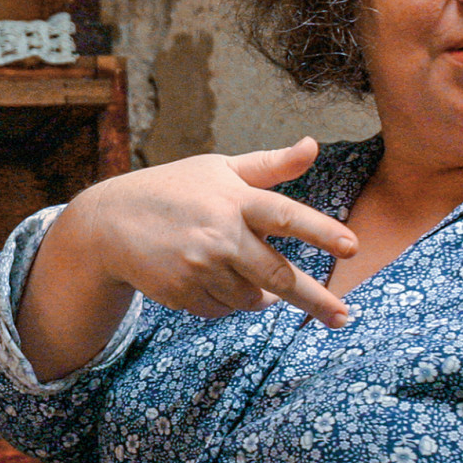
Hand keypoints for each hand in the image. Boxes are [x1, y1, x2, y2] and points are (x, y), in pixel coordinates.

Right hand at [73, 139, 355, 323]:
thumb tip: (314, 145)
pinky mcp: (182, 292)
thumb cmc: (173, 190)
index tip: (353, 247)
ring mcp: (199, 266)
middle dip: (315, 299)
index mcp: (234, 199)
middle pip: (279, 276)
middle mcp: (220, 234)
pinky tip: (207, 279)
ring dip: (257, 294)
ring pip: (250, 298)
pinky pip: (221, 309)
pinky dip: (224, 301)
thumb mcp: (219, 169)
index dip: (321, 232)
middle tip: (343, 316)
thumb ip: (270, 165)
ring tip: (238, 272)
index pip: (287, 216)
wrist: (108, 223)